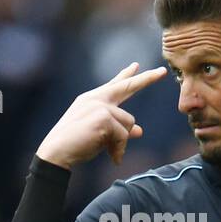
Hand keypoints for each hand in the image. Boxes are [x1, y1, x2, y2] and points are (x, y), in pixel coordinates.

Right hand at [36, 62, 167, 168]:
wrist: (57, 152)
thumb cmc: (77, 144)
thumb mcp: (102, 134)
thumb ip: (120, 129)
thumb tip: (140, 130)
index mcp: (93, 99)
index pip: (114, 85)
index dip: (127, 75)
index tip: (136, 65)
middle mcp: (96, 98)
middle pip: (128, 86)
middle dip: (147, 78)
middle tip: (163, 71)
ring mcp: (99, 106)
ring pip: (130, 123)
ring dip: (122, 142)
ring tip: (109, 151)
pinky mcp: (103, 117)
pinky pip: (124, 135)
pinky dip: (120, 149)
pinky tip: (111, 156)